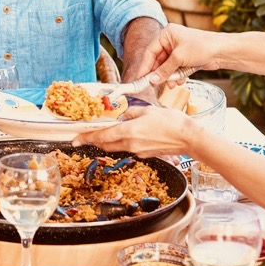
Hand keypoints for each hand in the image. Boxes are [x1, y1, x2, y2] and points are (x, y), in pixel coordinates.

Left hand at [73, 106, 200, 156]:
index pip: (102, 137)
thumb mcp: (149, 110)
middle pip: (106, 145)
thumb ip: (132, 112)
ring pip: (118, 147)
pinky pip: (130, 148)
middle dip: (96, 140)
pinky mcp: (146, 155)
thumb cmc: (172, 121)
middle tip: (87, 135)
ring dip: (110, 141)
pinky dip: (125, 142)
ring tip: (109, 132)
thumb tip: (123, 115)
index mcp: (129, 132)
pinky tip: (132, 134)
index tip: (75, 140)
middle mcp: (131, 145)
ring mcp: (138, 151)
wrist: (189, 138)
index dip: (86, 138)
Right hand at [135, 24, 224, 86]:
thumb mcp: (179, 58)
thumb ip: (164, 70)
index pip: (151, 51)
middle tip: (154, 85)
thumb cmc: (201, 47)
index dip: (145, 66)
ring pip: (167, 66)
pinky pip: (175, 69)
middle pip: (158, 60)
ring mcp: (179, 50)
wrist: (222, 51)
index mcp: (167, 34)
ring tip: (172, 84)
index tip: (140, 78)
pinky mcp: (186, 58)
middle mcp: (171, 41)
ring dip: (168, 76)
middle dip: (159, 73)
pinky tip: (179, 81)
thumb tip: (151, 80)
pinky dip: (176, 76)